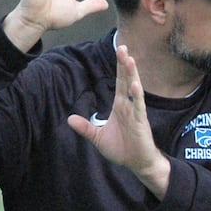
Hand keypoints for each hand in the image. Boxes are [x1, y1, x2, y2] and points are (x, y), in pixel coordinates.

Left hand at [68, 45, 171, 197]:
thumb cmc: (122, 150)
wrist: (137, 164)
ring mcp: (136, 113)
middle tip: (123, 46)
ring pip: (134, 90)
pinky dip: (137, 96)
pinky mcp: (141, 122)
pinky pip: (139, 107)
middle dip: (124, 64)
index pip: (120, 82)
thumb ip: (85, 128)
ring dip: (132, 75)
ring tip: (130, 59)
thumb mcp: (98, 138)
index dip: (119, 67)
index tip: (119, 50)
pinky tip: (135, 85)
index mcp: (120, 106)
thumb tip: (69, 119)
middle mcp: (129, 106)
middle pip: (126, 81)